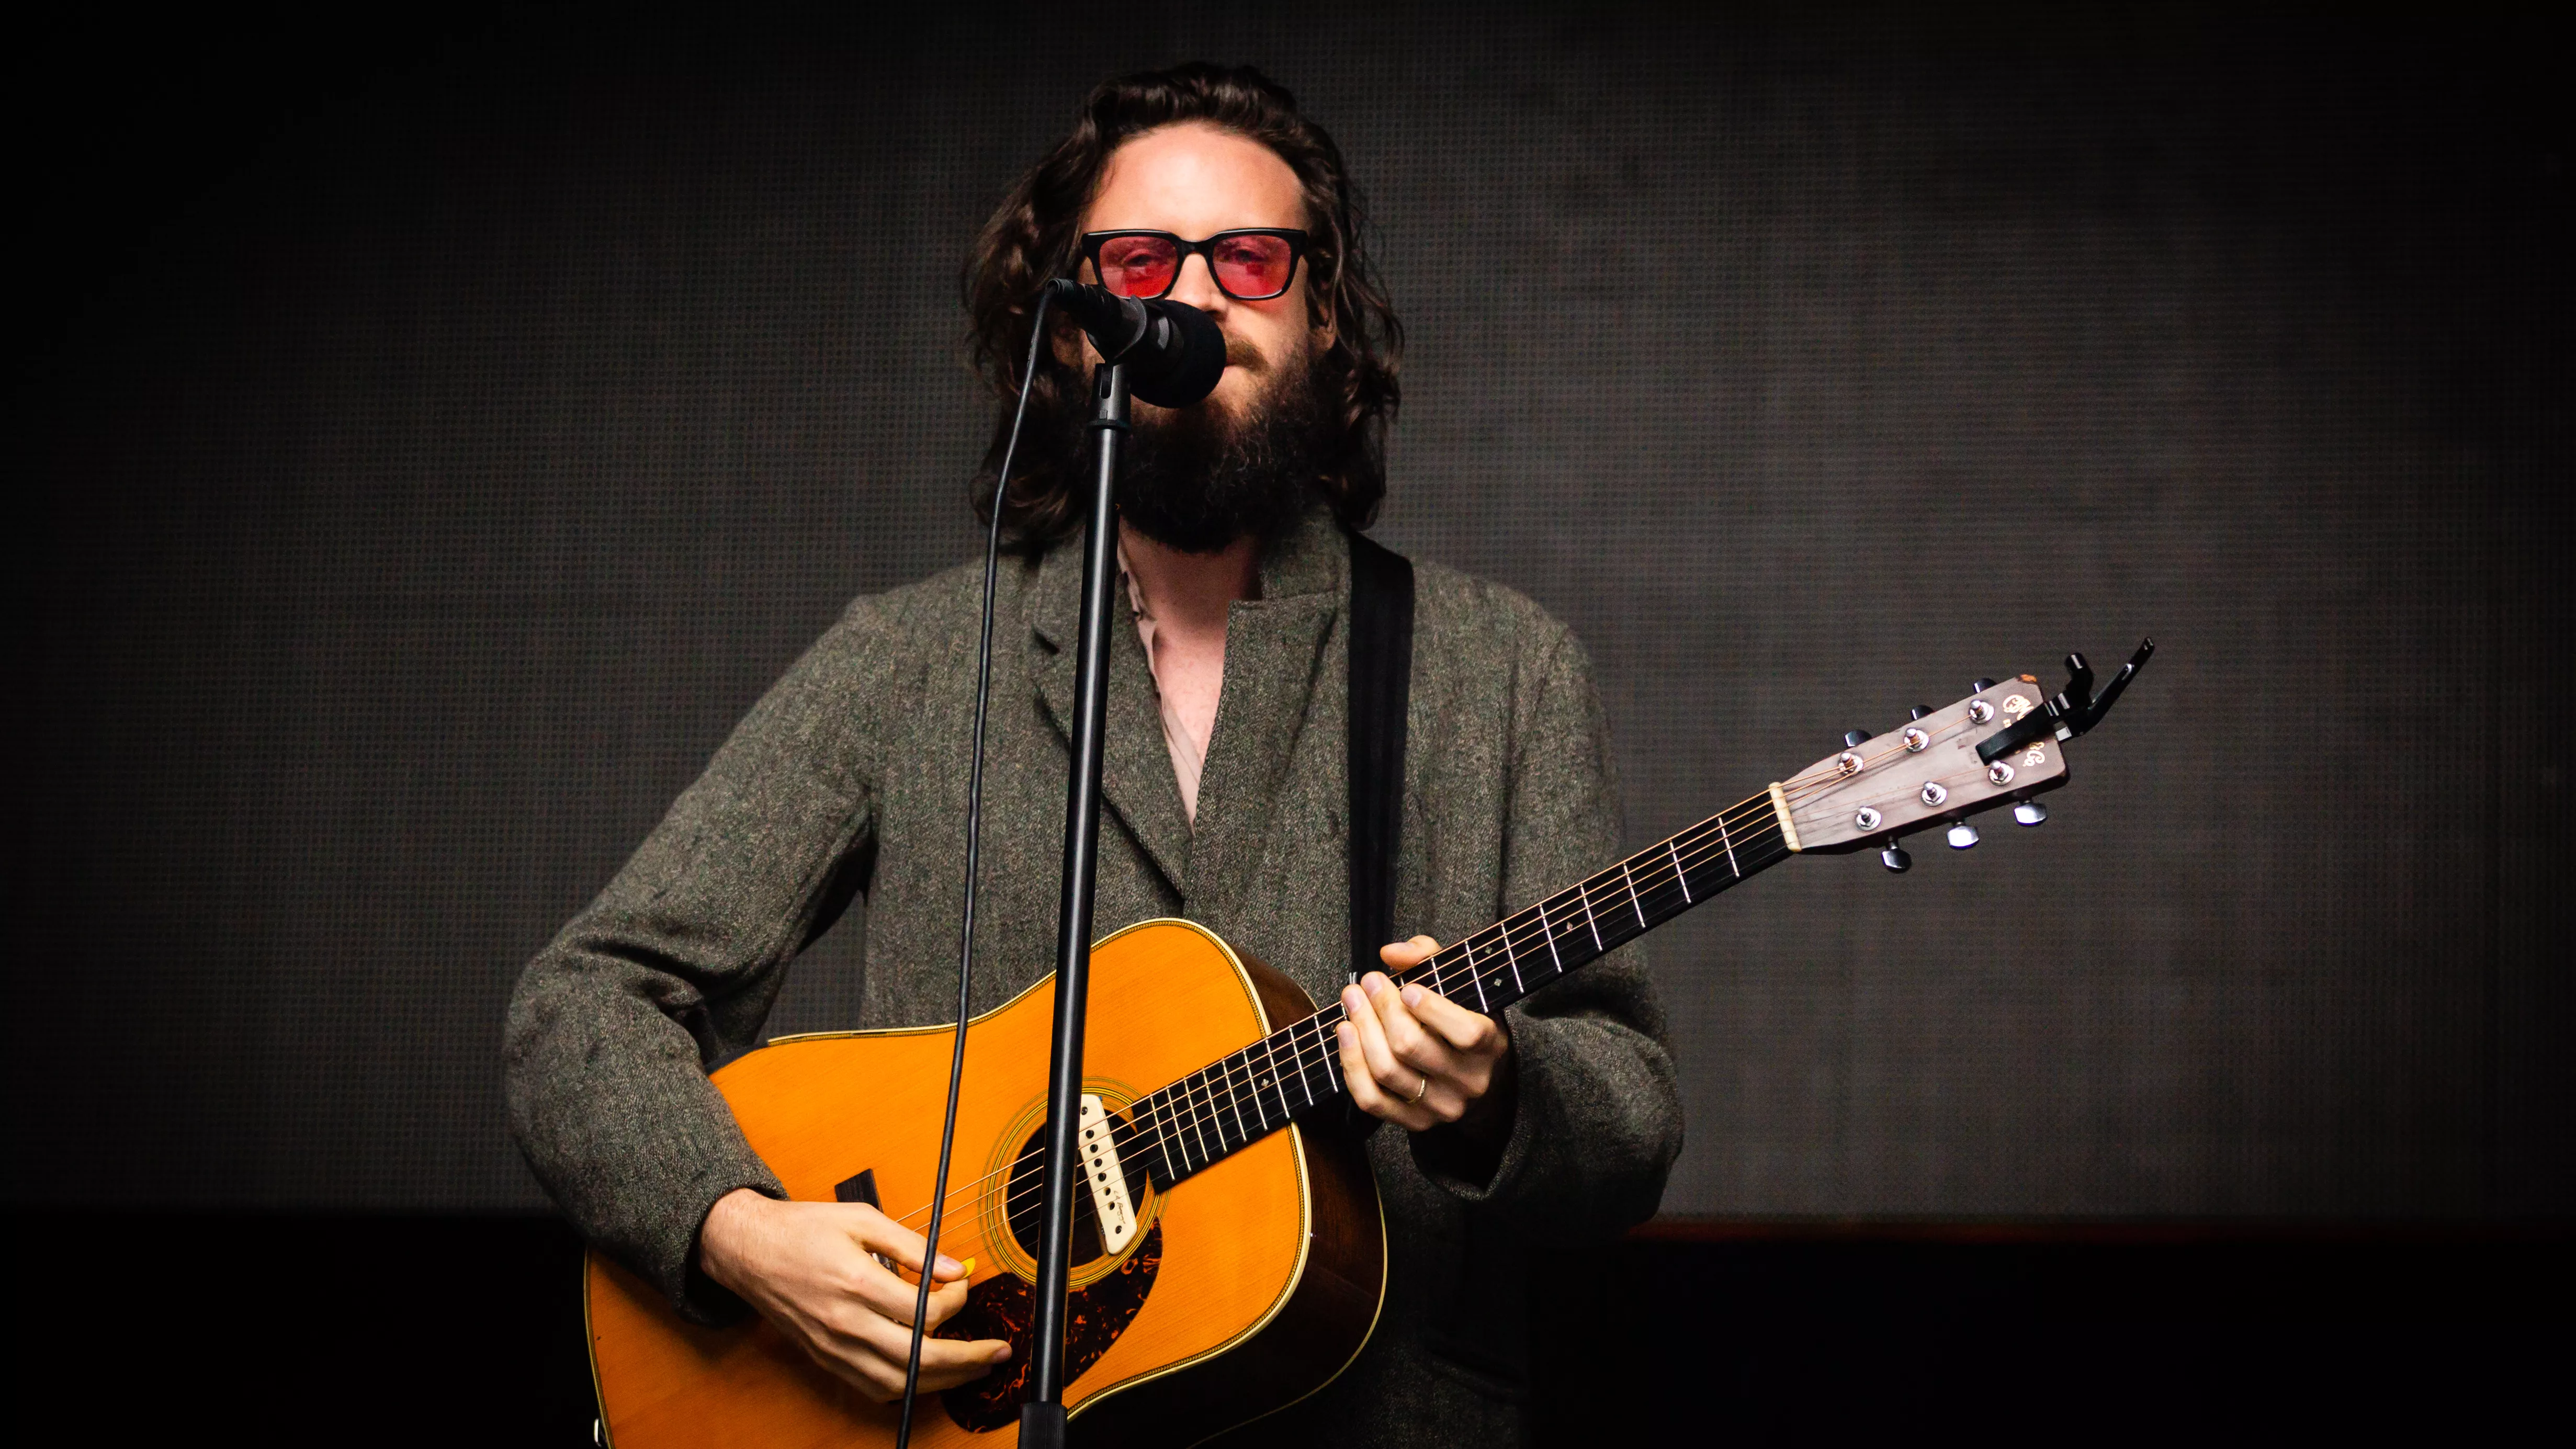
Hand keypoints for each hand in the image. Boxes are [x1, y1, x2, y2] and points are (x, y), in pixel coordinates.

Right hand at [696, 1187, 1011, 1401]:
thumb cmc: (803, 1229)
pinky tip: (927, 1376)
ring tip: (974, 1370)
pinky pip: (872, 1388)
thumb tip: (955, 1267)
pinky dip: (906, 1388)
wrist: (748, 1251)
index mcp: (856, 1282)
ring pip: (898, 1382)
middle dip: (968, 1358)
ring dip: (943, 1381)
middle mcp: (845, 1323)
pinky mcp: (826, 1359)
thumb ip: (912, 1245)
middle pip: (919, 1357)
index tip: (962, 1283)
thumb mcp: (862, 1218)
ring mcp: (834, 1347)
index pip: (925, 1310)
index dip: (956, 1300)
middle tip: (998, 1352)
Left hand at [1337, 936, 1514, 1137]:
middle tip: (1367, 983)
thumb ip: (1429, 957)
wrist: (1475, 1075)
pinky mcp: (1414, 1121)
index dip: (1432, 1010)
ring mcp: (1441, 1106)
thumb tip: (1391, 954)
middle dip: (1381, 1009)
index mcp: (1490, 1045)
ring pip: (1387, 1070)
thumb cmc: (1461, 1019)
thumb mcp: (1460, 983)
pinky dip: (1351, 1064)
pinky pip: (1372, 1099)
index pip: (1467, 1033)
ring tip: (1352, 1001)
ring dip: (1361, 1030)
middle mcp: (1470, 1080)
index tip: (1406, 987)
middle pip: (1411, 1047)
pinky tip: (1345, 1034)